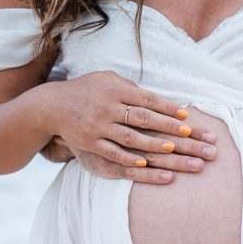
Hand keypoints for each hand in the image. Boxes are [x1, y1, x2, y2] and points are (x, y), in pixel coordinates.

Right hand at [42, 70, 217, 182]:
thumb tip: (158, 97)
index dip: (168, 107)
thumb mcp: (106, 80)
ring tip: (173, 150)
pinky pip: (112, 152)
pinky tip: (145, 163)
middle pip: (144, 118)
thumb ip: (130, 88)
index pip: (147, 99)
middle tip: (191, 135)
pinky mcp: (90, 143)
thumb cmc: (87, 91)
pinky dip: (128, 158)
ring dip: (153, 144)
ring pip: (131, 137)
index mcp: (116, 90)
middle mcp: (108, 107)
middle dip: (169, 127)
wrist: (52, 105)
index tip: (187, 116)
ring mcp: (98, 126)